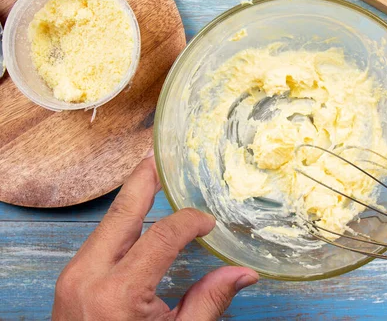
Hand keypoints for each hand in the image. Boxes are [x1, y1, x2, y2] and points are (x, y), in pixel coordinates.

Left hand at [52, 152, 258, 320]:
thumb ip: (208, 303)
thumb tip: (243, 273)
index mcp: (118, 293)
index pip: (162, 235)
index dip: (190, 221)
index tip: (208, 223)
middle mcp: (89, 276)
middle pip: (121, 212)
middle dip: (143, 179)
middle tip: (161, 154)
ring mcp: (74, 276)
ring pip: (107, 223)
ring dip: (132, 199)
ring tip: (153, 178)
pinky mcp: (71, 280)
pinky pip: (100, 240)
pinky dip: (122, 223)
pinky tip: (139, 217)